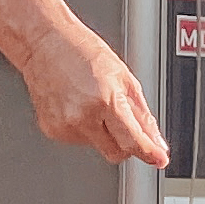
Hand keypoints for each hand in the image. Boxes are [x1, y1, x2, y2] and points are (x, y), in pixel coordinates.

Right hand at [14, 21, 170, 167]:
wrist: (45, 44)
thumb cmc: (82, 52)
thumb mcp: (124, 78)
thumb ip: (141, 114)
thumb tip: (155, 139)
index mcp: (104, 101)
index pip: (132, 141)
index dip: (149, 153)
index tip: (159, 159)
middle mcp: (82, 117)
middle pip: (115, 152)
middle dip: (126, 144)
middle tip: (126, 124)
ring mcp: (64, 126)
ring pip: (98, 146)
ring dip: (103, 132)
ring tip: (93, 101)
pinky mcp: (52, 130)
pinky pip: (79, 140)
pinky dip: (85, 128)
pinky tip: (78, 105)